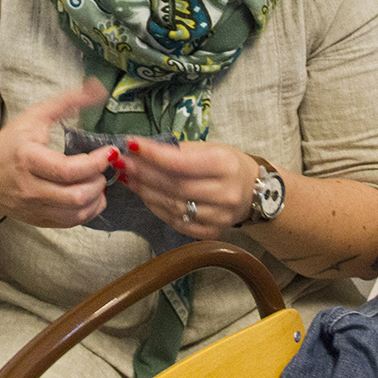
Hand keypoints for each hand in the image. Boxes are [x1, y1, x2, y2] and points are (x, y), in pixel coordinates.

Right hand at [0, 80, 113, 227]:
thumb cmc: (10, 144)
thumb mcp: (34, 117)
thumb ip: (67, 101)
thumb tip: (97, 88)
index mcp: (27, 159)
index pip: (68, 170)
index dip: (95, 163)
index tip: (109, 152)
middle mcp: (29, 187)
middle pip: (75, 195)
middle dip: (99, 182)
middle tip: (103, 168)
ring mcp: (33, 207)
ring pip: (76, 213)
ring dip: (96, 198)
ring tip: (98, 181)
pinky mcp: (38, 219)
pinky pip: (70, 223)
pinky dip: (88, 211)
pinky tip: (91, 196)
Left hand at [119, 138, 258, 239]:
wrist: (256, 193)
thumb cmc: (229, 165)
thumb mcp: (212, 149)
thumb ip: (180, 151)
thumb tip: (142, 150)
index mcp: (225, 166)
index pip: (181, 163)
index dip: (153, 155)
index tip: (131, 144)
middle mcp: (224, 193)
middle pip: (173, 185)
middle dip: (143, 173)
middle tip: (122, 162)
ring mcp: (218, 217)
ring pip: (172, 205)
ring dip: (144, 191)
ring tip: (128, 177)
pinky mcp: (211, 233)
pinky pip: (176, 221)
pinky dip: (156, 207)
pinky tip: (145, 195)